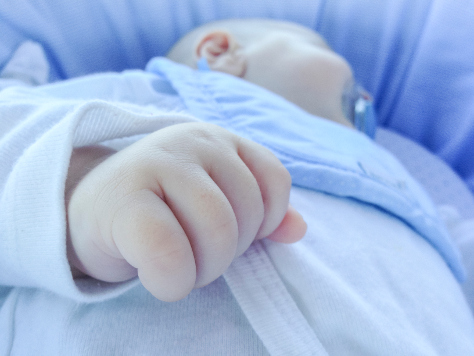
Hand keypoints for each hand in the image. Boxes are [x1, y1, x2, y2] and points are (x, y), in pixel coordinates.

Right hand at [66, 123, 306, 300]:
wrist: (87, 211)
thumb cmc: (160, 211)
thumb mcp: (215, 202)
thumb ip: (258, 213)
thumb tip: (298, 229)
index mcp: (221, 140)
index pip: (274, 182)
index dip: (262, 223)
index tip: (228, 235)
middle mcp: (193, 141)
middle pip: (245, 213)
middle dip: (226, 254)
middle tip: (195, 258)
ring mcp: (158, 162)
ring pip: (217, 230)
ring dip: (202, 270)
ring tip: (178, 265)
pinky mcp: (125, 198)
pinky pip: (171, 252)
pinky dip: (173, 279)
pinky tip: (157, 277)